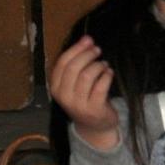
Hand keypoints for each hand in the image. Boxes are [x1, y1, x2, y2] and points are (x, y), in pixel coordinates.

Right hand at [49, 36, 118, 150]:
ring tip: (104, 64)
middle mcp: (64, 96)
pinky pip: (101, 86)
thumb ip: (77, 61)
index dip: (76, 48)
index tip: (88, 40)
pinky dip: (106, 75)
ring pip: (87, 76)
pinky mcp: (94, 109)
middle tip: (98, 50)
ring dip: (98, 66)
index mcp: (55, 87)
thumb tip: (86, 39)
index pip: (62, 63)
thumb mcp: (73, 82)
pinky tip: (109, 73)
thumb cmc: (85, 98)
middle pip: (74, 68)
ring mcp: (78, 104)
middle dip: (87, 55)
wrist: (94, 125)